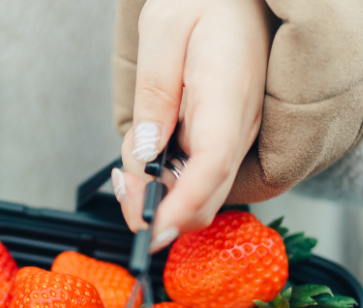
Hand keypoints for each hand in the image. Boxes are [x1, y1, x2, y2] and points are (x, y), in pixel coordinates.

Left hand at [113, 0, 274, 250]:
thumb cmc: (208, 4)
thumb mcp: (164, 28)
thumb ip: (154, 91)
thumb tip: (148, 151)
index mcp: (226, 93)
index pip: (212, 164)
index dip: (181, 205)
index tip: (151, 230)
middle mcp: (239, 126)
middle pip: (205, 196)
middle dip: (158, 209)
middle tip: (123, 186)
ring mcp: (235, 139)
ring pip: (197, 193)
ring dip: (158, 192)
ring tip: (135, 152)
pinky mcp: (225, 144)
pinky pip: (196, 179)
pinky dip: (167, 181)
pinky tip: (149, 154)